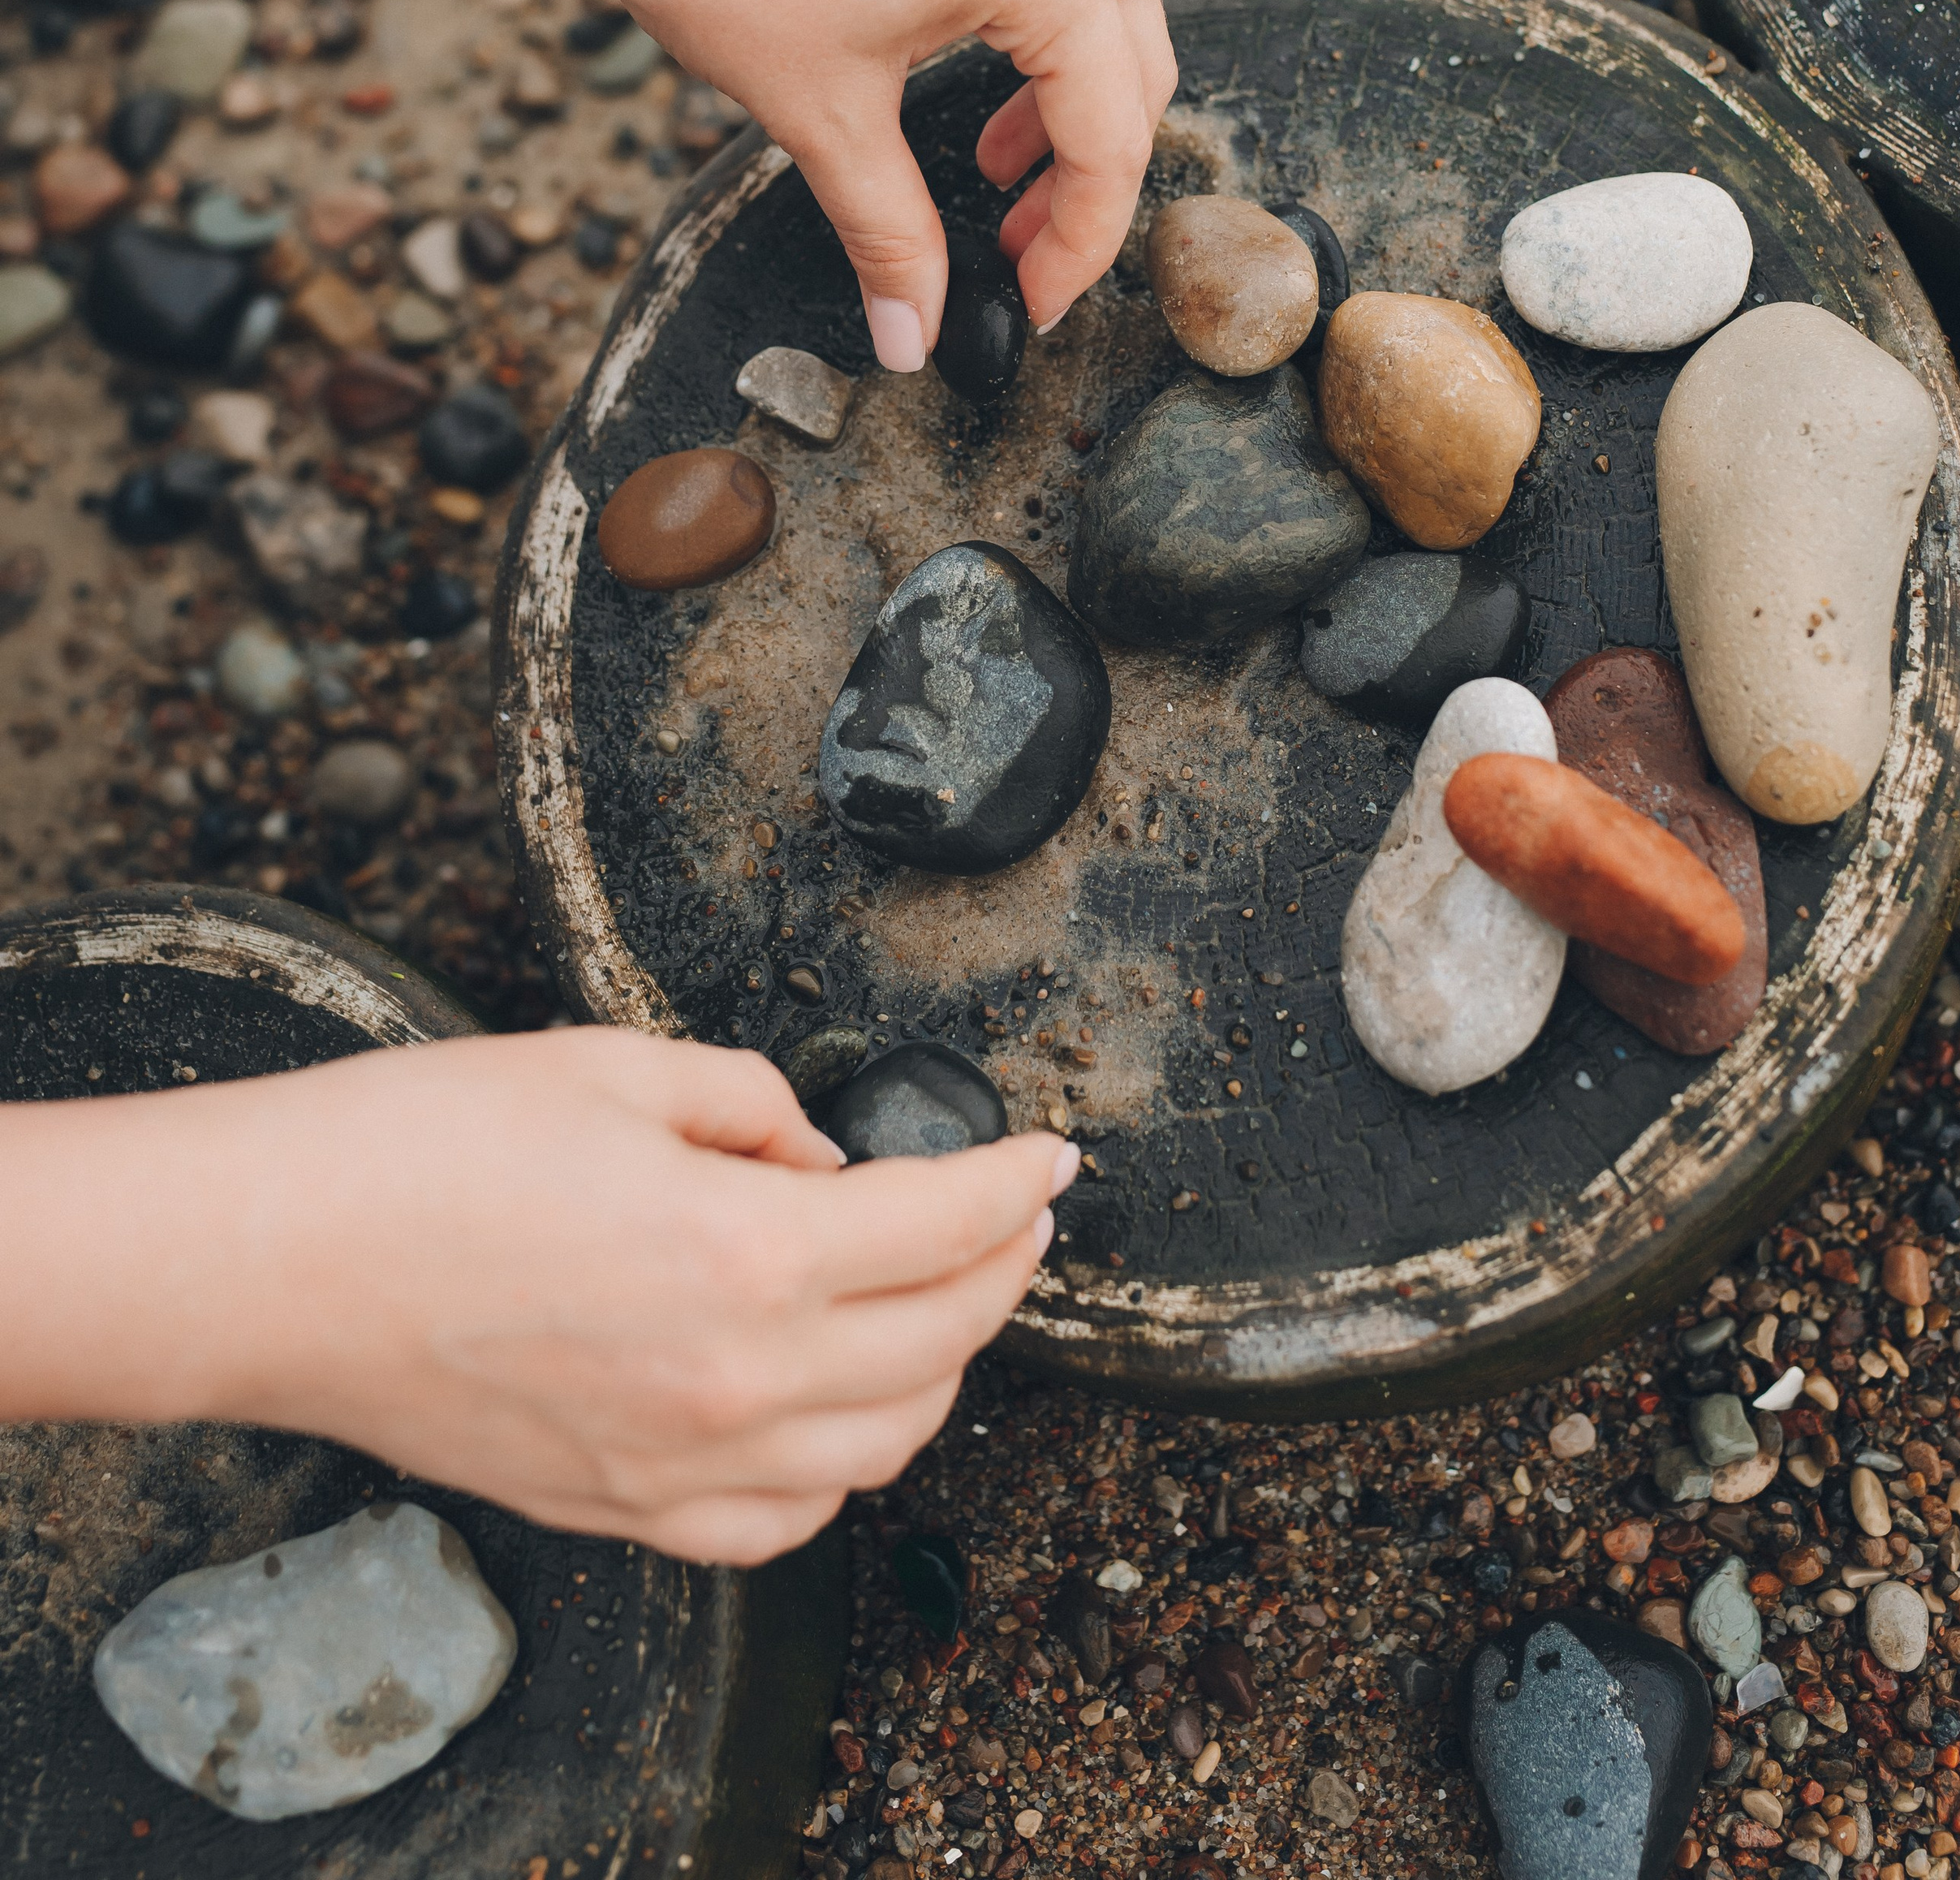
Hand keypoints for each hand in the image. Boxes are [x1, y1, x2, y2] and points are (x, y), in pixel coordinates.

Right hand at [0, 1032, 1072, 1564]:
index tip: (1052, 1160)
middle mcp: (734, 1381)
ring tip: (942, 1301)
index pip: (946, 1226)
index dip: (1019, 1185)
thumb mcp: (619, 1066)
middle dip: (1002, 1271)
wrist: (280, 1260)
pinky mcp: (620, 1509)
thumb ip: (753, 1105)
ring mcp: (678, 1465)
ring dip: (939, 1370)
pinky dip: (842, 1466)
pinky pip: (783, 1521)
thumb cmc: (424, 1148)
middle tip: (1014, 1219)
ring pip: (882, 1446)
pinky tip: (839, 1409)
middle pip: (941, 1342)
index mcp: (746, 1252)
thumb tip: (820, 1155)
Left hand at [523, 0, 1178, 365]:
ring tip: (984, 160)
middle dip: (1083, 170)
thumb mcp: (816, 110)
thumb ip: (891, 231)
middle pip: (1132, 63)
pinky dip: (1026, 8)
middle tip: (1015, 248)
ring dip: (1060, 88)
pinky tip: (949, 49)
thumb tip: (915, 339)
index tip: (1032, 308)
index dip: (1079, 243)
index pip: (1113, 137)